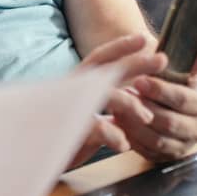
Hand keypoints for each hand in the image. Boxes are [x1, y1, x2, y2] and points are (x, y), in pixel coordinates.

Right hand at [66, 34, 165, 169]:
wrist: (34, 156)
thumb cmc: (62, 136)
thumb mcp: (87, 117)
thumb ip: (106, 105)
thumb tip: (134, 96)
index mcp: (76, 83)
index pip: (100, 57)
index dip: (122, 47)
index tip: (145, 39)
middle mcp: (71, 89)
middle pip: (105, 69)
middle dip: (135, 63)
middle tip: (162, 59)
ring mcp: (67, 108)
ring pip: (102, 94)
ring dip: (129, 103)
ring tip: (147, 117)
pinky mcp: (67, 130)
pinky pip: (96, 126)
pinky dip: (114, 135)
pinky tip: (124, 144)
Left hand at [116, 32, 196, 161]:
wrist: (171, 111)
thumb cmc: (179, 87)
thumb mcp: (191, 71)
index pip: (182, 99)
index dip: (160, 90)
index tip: (139, 80)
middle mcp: (196, 129)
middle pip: (169, 122)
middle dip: (144, 108)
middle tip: (123, 94)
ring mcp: (181, 146)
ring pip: (156, 138)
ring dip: (135, 123)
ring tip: (118, 107)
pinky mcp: (165, 157)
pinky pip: (145, 150)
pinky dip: (130, 137)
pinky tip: (117, 123)